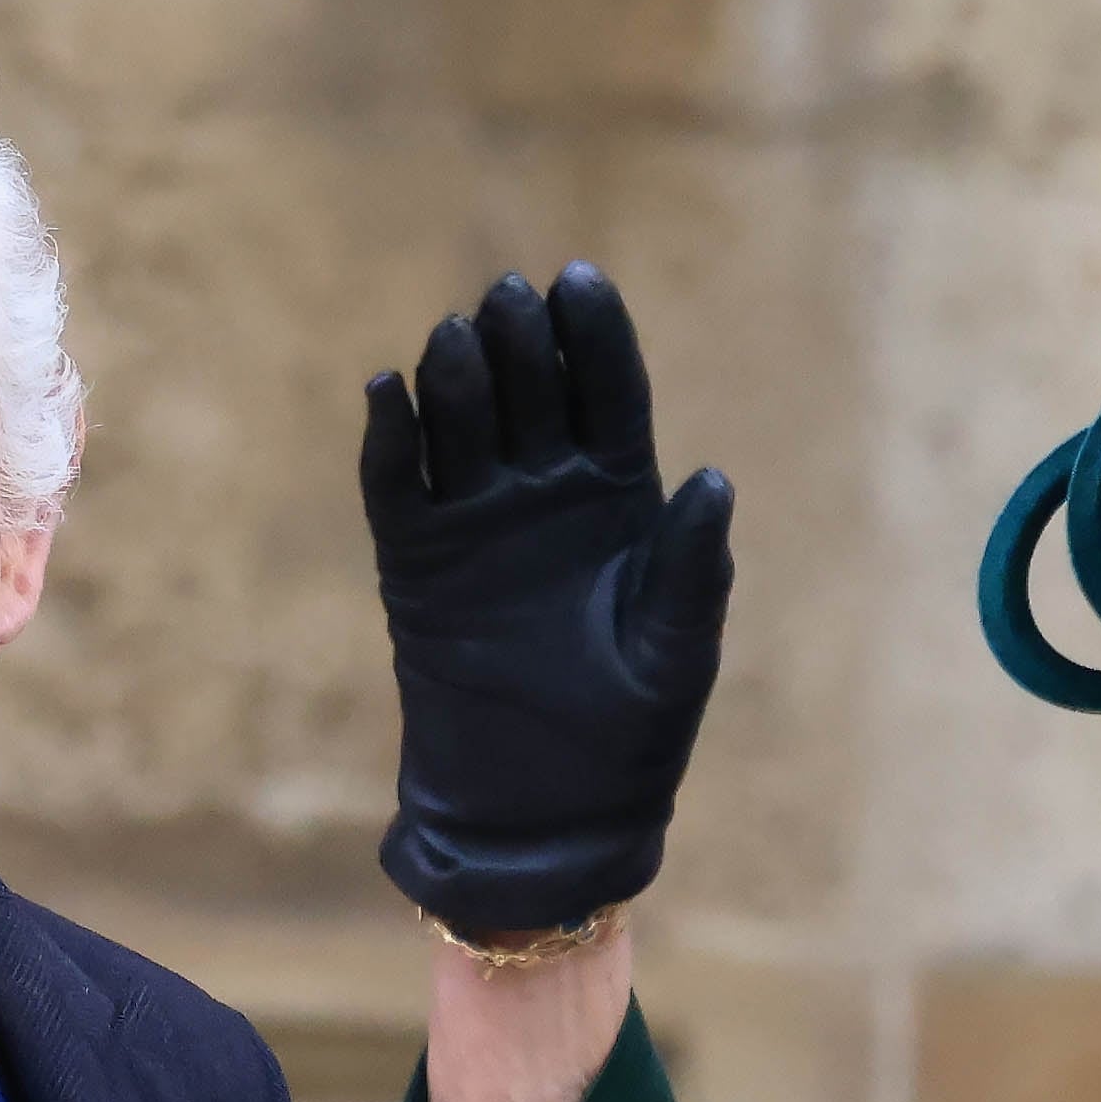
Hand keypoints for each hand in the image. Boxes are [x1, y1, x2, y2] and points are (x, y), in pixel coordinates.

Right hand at [360, 265, 733, 937]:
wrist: (544, 820)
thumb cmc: (628, 741)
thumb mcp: (675, 655)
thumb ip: (690, 569)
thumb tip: (711, 479)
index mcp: (622, 504)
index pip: (610, 397)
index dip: (595, 338)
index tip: (580, 281)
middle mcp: (547, 499)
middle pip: (533, 393)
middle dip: (523, 342)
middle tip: (509, 299)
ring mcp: (479, 527)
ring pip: (464, 425)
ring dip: (459, 376)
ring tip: (457, 337)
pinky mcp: (418, 565)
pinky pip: (397, 488)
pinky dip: (390, 438)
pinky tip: (389, 390)